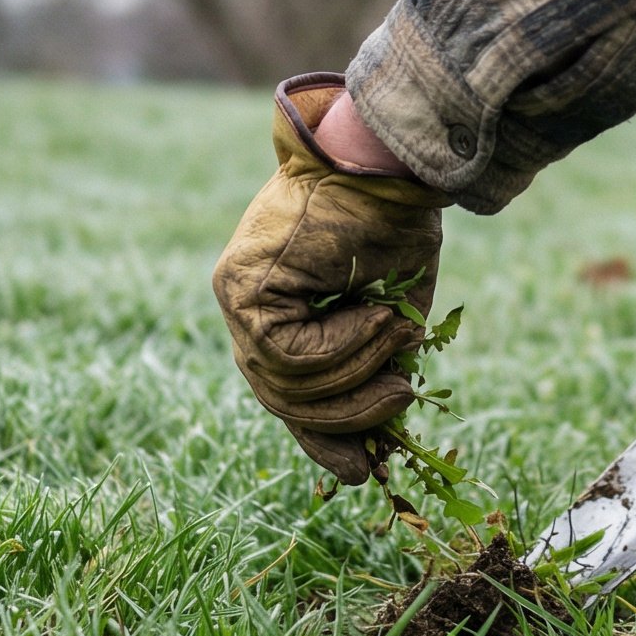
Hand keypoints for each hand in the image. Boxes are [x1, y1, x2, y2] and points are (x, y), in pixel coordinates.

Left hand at [213, 75, 449, 484]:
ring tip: (399, 336)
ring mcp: (235, 296)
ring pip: (287, 384)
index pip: (287, 390)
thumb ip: (373, 367)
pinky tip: (379, 317)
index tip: (362, 471)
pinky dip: (344, 346)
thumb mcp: (389, 315)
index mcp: (275, 309)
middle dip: (345, 415)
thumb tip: (380, 438)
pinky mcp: (241, 288)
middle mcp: (244, 305)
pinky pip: (289, 355)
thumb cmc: (394, 225)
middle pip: (281, 397)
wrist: (387, 163)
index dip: (323, 436)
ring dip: (356, 371)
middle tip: (400, 401)